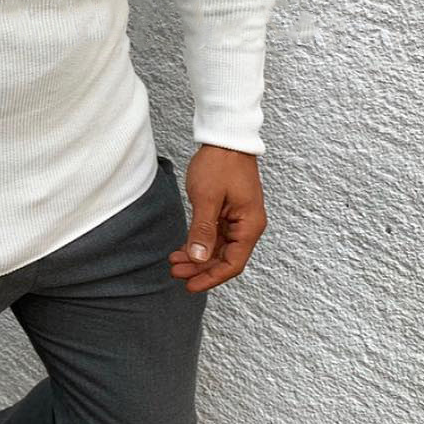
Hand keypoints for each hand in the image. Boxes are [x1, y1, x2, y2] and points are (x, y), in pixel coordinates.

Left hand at [168, 145, 266, 292]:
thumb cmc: (221, 163)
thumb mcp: (207, 198)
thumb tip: (199, 258)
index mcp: (249, 225)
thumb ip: (203, 230)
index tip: (191, 285)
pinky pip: (215, 237)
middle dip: (200, 269)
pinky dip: (199, 244)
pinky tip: (182, 249)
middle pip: (225, 259)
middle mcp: (247, 226)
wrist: (226, 138)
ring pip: (218, 249)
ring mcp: (238, 220)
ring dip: (197, 258)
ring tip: (174, 263)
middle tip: (175, 273)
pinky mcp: (228, 213)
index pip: (233, 263)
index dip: (212, 278)